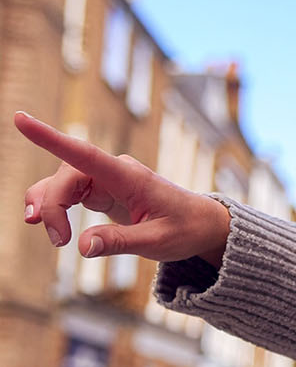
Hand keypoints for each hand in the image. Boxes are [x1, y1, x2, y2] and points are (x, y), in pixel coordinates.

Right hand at [15, 112, 230, 265]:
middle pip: (65, 176)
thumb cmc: (186, 229)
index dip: (50, 138)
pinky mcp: (101, 192)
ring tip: (56, 238)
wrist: (203, 225)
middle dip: (52, 205)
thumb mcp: (159, 241)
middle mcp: (114, 172)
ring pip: (61, 184)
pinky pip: (67, 195)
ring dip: (48, 207)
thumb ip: (120, 242)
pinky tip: (51, 227)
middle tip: (59, 241)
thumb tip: (82, 247)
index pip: (83, 153)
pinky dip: (55, 209)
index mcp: (129, 176)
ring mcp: (105, 180)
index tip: (20, 120)